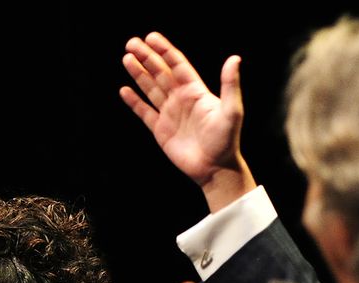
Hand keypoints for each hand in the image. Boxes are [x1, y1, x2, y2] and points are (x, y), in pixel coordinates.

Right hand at [121, 32, 254, 210]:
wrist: (214, 169)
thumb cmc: (226, 141)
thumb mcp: (231, 111)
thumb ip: (230, 85)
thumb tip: (234, 59)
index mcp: (195, 91)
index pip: (177, 65)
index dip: (164, 50)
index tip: (151, 38)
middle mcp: (181, 99)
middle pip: (160, 73)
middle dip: (147, 57)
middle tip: (131, 43)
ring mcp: (170, 114)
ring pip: (151, 88)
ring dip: (139, 74)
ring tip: (127, 59)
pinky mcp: (161, 130)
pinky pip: (144, 112)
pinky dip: (134, 102)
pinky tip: (124, 90)